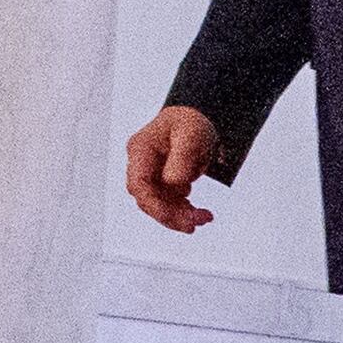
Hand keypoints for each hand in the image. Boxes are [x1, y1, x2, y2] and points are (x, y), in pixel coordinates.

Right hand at [126, 105, 219, 232]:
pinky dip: (182, 211)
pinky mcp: (160, 182)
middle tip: (197, 223)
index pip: (138, 184)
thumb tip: (173, 182)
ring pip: (157, 205)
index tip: (175, 217)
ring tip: (204, 218)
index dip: (153, 205)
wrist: (197, 119)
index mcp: (141, 149)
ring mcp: (149, 174)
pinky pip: (167, 203)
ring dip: (179, 216)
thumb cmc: (191, 122)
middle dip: (170, 215)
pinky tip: (198, 213)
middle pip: (147, 198)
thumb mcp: (192, 134)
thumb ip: (182, 157)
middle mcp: (140, 163)